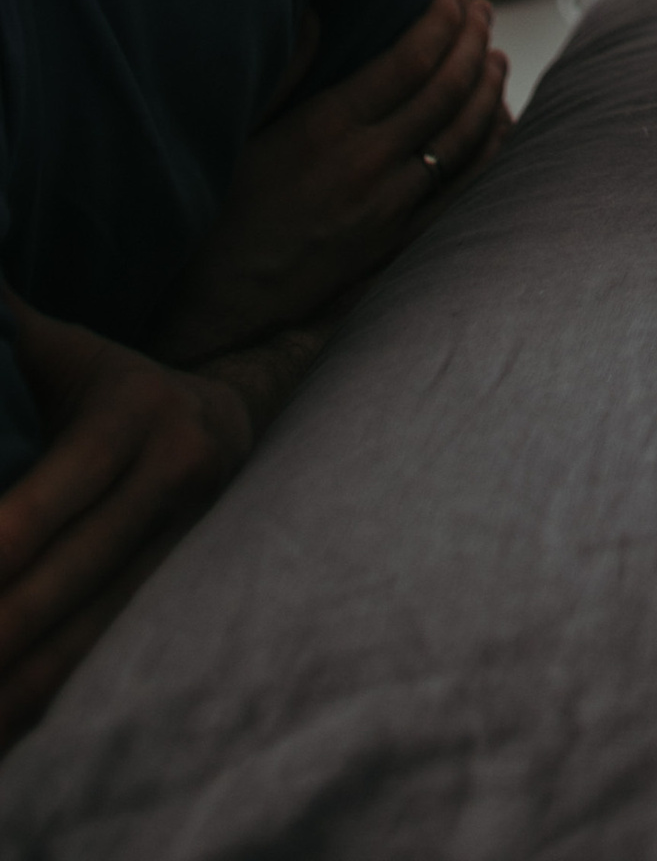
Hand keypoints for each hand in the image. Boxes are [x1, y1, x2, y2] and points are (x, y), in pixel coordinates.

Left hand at [0, 305, 252, 745]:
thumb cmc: (114, 383)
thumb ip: (4, 323)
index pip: (62, 489)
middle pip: (75, 575)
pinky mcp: (180, 595)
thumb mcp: (67, 347)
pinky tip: (4, 735)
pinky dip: (53, 703)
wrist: (233, 418)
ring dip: (24, 686)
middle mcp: (171, 481)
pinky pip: (109, 660)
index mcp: (135, 417)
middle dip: (6, 628)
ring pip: (94, 634)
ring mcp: (183, 546)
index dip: (9, 539)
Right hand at [152, 0, 507, 365]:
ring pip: (462, 138)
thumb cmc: (217, 213)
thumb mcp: (237, 133)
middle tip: (483, 12)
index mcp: (326, 129)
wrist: (215, 309)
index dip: (442, 21)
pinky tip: (498, 125)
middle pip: (446, 92)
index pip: (409, 60)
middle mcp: (366, 166)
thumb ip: (283, 70)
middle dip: (473, 43)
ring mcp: (388, 209)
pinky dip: (488, 151)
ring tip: (497, 56)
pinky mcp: (395, 245)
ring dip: (487, 90)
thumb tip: (318, 14)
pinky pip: (461, 191)